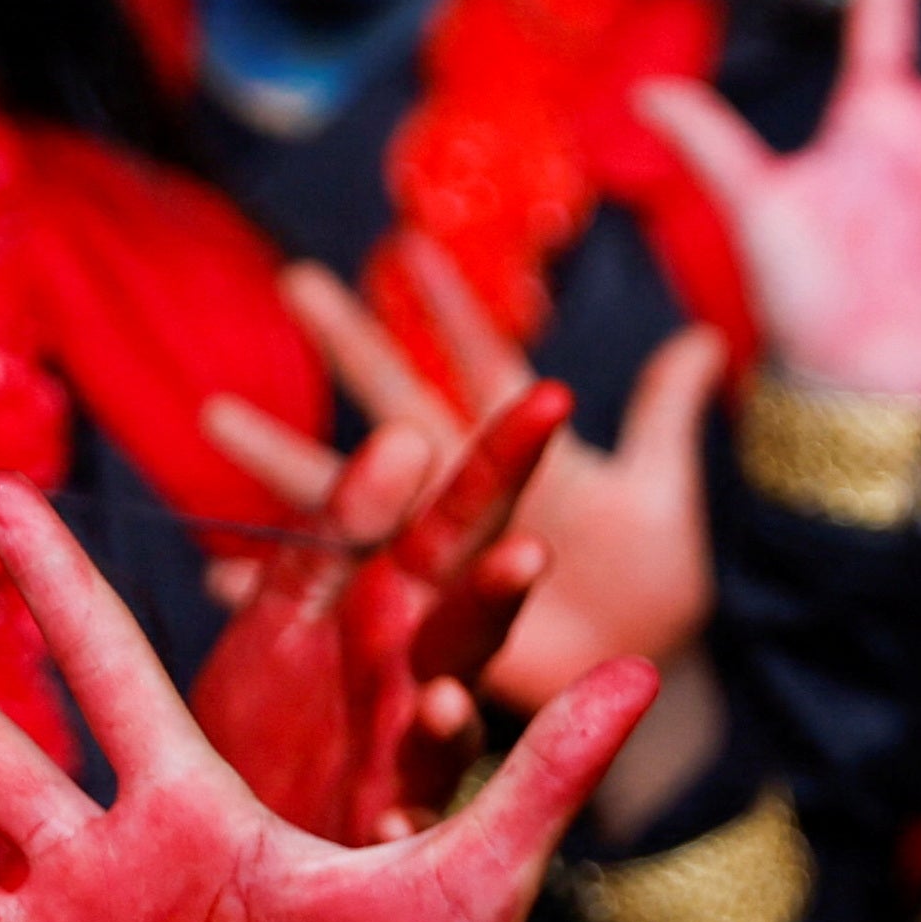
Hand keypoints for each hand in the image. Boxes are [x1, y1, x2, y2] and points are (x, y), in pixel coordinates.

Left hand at [188, 385, 558, 846]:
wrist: (215, 881)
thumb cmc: (262, 742)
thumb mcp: (286, 619)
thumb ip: (337, 535)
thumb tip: (406, 437)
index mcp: (395, 619)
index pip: (455, 528)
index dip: (499, 468)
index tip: (553, 398)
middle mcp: (411, 689)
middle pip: (464, 632)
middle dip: (493, 598)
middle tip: (529, 557)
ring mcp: (397, 771)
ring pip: (444, 740)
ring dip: (453, 723)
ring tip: (445, 702)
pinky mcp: (367, 849)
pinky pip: (386, 844)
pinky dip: (389, 838)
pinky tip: (384, 830)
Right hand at [212, 249, 722, 708]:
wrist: (632, 681)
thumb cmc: (652, 587)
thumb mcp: (659, 497)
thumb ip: (666, 416)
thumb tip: (705, 337)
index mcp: (520, 460)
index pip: (479, 365)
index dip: (450, 308)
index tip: (410, 240)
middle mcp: (461, 495)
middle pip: (398, 408)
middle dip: (352, 344)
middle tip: (298, 279)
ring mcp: (426, 558)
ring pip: (339, 502)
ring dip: (279, 459)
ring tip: (215, 415)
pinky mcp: (406, 624)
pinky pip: (327, 610)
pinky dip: (274, 594)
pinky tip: (220, 575)